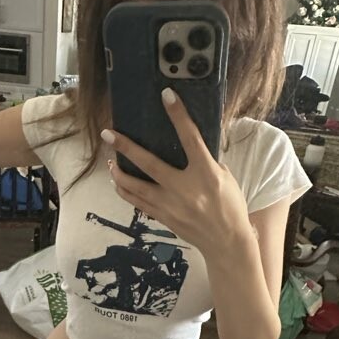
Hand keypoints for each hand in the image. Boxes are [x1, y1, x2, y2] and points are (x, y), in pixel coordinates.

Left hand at [103, 87, 253, 255]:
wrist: (227, 243)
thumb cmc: (230, 207)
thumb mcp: (225, 178)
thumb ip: (207, 161)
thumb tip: (191, 143)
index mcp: (206, 174)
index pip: (191, 138)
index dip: (179, 115)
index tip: (167, 95)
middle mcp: (185, 189)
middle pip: (149, 164)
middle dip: (126, 148)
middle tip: (108, 134)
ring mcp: (171, 205)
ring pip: (135, 187)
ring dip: (118, 173)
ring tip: (110, 160)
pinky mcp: (163, 217)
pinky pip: (137, 202)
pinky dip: (125, 191)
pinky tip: (117, 182)